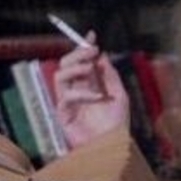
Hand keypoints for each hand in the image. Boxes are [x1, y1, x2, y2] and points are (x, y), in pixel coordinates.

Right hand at [54, 31, 129, 147]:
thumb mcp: (120, 95)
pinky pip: (66, 96)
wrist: (112, 146)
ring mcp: (68, 101)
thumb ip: (110, 75)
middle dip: (78, 53)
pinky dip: (82, 93)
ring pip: (60, 75)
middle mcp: (77, 89)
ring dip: (76, 68)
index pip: (82, 61)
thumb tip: (102, 55)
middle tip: (92, 50)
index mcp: (90, 84)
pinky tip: (97, 97)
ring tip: (91, 69)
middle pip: (67, 63)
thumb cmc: (117, 124)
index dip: (84, 46)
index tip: (92, 35)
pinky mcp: (63, 113)